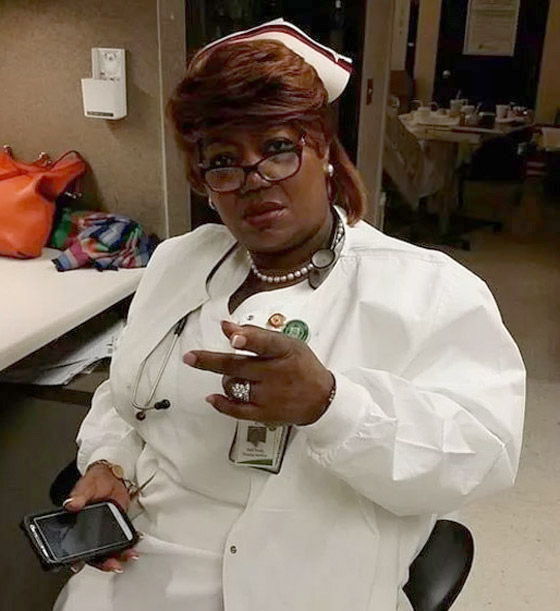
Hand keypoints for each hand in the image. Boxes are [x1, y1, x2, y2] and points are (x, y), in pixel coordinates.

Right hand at [63, 464, 137, 573]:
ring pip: (107, 551)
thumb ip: (79, 494)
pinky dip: (126, 547)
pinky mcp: (117, 528)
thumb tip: (71, 504)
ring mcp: (103, 532)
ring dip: (117, 557)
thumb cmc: (96, 480)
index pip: (72, 546)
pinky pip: (120, 541)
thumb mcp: (87, 485)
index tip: (79, 564)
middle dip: (102, 562)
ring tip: (127, 556)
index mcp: (76, 524)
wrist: (114, 476)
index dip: (75, 558)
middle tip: (112, 564)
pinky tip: (133, 548)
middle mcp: (89, 533)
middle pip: (92, 554)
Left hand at [183, 320, 333, 425]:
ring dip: (225, 378)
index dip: (248, 339)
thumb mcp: (287, 343)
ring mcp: (269, 395)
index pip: (265, 343)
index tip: (233, 336)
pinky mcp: (265, 414)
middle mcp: (276, 373)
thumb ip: (256, 335)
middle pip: (237, 365)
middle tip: (190, 357)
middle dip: (210, 360)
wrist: (322, 400)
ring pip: (232, 384)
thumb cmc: (301, 366)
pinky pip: (236, 410)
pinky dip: (221, 403)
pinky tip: (212, 398)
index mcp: (284, 351)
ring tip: (237, 375)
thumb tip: (227, 327)